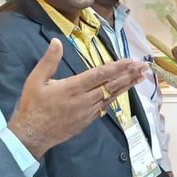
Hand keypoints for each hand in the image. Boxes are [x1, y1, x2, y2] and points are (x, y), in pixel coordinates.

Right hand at [8, 40, 145, 157]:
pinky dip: (116, 97)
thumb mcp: (35, 80)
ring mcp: (88, 112)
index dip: (117, 67)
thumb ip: (49, 61)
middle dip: (128, 74)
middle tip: (143, 66)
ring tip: (140, 77)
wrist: (32, 135)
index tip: (130, 60)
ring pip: (112, 96)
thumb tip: (57, 41)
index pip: (100, 74)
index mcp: (73, 87)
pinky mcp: (88, 120)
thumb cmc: (32, 106)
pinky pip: (106, 106)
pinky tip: (123, 92)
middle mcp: (85, 100)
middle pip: (111, 85)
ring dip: (127, 86)